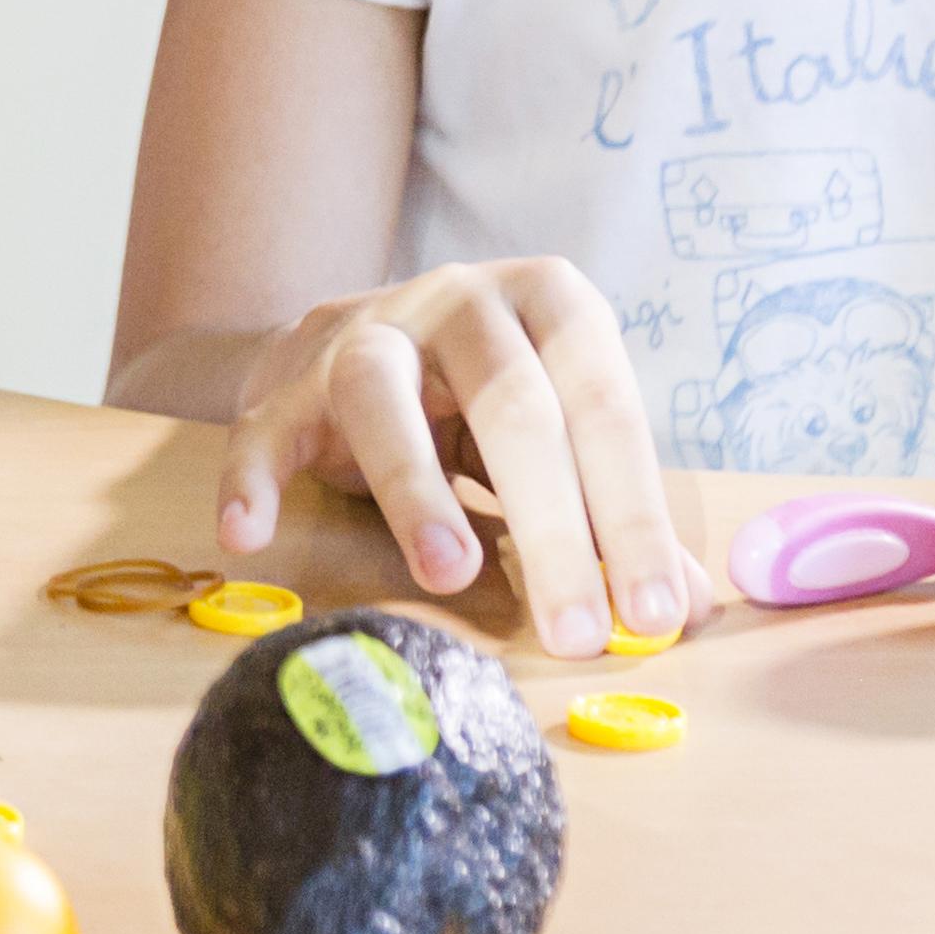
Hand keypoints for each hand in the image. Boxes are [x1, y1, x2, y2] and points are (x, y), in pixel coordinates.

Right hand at [213, 256, 693, 658]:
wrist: (362, 339)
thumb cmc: (487, 401)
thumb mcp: (564, 435)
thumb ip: (618, 512)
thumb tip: (685, 612)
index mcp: (549, 302)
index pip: (605, 407)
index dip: (634, 514)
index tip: (653, 617)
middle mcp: (460, 300)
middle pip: (511, 406)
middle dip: (553, 527)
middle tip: (576, 633)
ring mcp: (365, 332)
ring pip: (382, 399)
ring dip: (417, 492)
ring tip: (452, 577)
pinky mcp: (286, 378)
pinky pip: (263, 428)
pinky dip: (253, 479)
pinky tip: (248, 536)